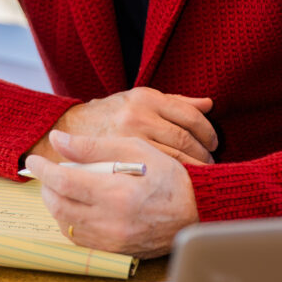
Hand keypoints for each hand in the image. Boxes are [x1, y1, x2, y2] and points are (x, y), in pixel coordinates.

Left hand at [26, 130, 199, 258]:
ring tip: (60, 188)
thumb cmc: (170, 176)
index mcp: (116, 194)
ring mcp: (112, 241)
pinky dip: (71, 222)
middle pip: (59, 206)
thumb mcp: (135, 149)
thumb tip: (59, 140)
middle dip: (46, 187)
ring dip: (56, 205)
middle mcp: (111, 222)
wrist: (197, 209)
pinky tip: (77, 207)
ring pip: (66, 226)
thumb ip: (93, 146)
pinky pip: (80, 240)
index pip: (64, 182)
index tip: (34, 160)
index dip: (43, 169)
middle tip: (47, 172)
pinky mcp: (115, 251)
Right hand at [29, 86, 216, 165]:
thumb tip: (208, 104)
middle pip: (184, 138)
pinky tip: (179, 182)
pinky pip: (156, 172)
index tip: (213, 143)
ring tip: (199, 174)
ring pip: (173, 158)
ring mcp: (128, 140)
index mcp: (146, 98)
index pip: (189, 115)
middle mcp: (137, 116)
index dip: (207, 131)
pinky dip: (174, 178)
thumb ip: (175, 102)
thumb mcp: (140, 100)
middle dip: (202, 153)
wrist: (68, 130)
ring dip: (192, 168)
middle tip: (210, 163)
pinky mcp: (121, 160)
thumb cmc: (110, 116)